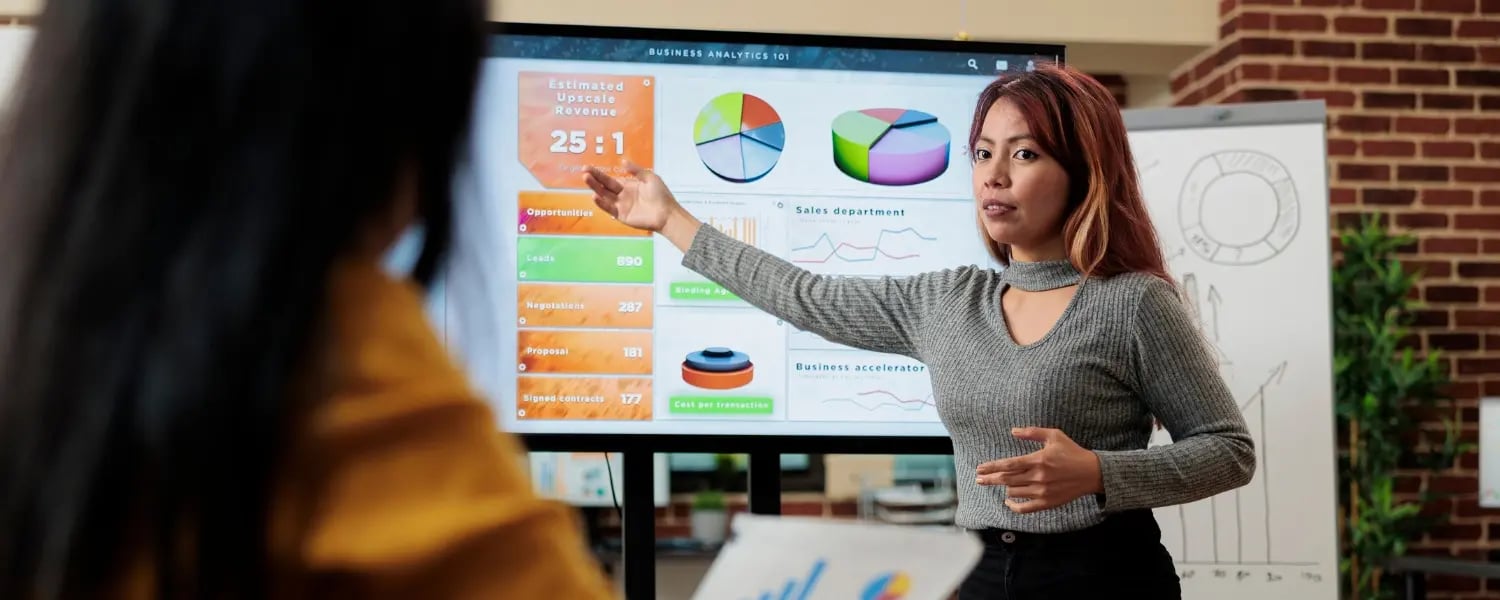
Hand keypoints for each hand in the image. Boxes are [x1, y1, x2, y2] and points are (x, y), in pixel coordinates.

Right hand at [582, 160, 680, 232]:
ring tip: (586, 179)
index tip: (587, 167)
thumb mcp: (650, 177)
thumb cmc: (661, 195)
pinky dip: (601, 203)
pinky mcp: (621, 216)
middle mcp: (622, 196)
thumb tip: (622, 161)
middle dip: (593, 179)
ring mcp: (621, 206)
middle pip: (604, 186)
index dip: (598, 173)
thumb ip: (636, 170)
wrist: (667, 213)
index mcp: (627, 186)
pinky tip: (594, 196)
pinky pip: (609, 208)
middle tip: (583, 171)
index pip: (609, 179)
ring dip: (594, 188)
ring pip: (604, 196)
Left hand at [975, 427, 1102, 513]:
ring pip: (1013, 492)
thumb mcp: (1054, 436)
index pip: (1008, 465)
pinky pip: (1024, 508)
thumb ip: (1032, 432)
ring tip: (1002, 483)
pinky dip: (1014, 506)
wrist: (1092, 473)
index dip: (992, 467)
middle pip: (1006, 479)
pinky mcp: (1047, 502)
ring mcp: (1042, 491)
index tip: (980, 469)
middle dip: (990, 479)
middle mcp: (1038, 477)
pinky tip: (1008, 501)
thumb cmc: (1072, 452)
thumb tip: (1013, 431)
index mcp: (1038, 460)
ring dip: (1005, 487)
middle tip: (978, 479)